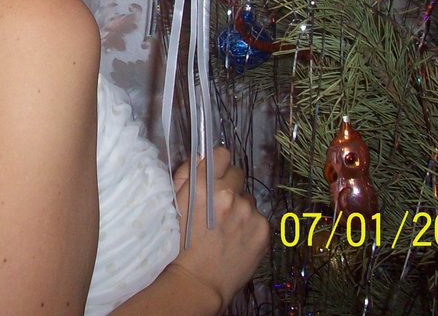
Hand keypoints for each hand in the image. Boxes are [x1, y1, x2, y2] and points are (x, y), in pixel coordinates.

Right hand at [169, 146, 268, 312]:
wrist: (198, 282)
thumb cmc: (180, 243)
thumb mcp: (174, 204)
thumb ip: (186, 175)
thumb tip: (202, 157)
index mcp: (203, 185)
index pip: (221, 154)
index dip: (217, 164)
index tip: (214, 174)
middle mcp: (228, 194)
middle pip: (237, 173)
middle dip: (229, 185)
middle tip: (219, 206)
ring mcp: (249, 212)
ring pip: (247, 198)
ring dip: (239, 207)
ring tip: (227, 227)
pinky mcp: (263, 229)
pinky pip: (258, 217)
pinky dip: (249, 225)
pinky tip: (237, 239)